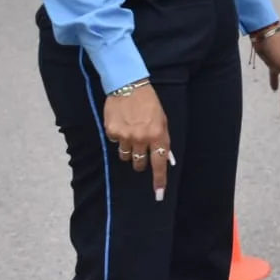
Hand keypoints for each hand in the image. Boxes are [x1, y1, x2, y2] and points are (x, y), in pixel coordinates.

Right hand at [103, 82, 173, 200]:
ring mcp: (125, 136)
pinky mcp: (112, 132)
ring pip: (126, 156)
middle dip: (140, 161)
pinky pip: (115, 143)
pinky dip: (118, 137)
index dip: (159, 180)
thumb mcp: (162, 119)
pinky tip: (122, 123)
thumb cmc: (149, 102)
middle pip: (139, 164)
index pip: (159, 163)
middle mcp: (142, 138)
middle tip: (140, 149)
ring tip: (131, 132)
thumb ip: (163, 139)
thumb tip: (167, 159)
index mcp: (158, 135)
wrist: (128, 85)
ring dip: (129, 148)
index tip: (158, 194)